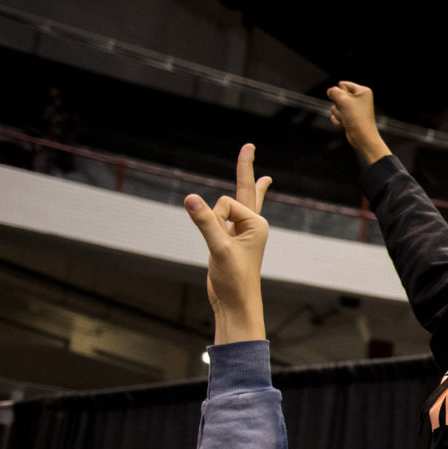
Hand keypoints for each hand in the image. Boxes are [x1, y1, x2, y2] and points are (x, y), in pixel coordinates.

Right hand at [184, 143, 270, 343]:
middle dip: (245, 167)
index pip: (226, 204)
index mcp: (257, 224)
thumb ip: (205, 222)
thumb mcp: (218, 248)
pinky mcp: (228, 240)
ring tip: (257, 165)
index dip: (215, 219)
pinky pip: (230, 216)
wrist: (235, 304)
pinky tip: (250, 198)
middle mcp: (252, 224)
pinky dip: (234, 205)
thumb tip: (190, 198)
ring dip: (244, 184)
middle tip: (249, 144)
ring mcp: (240, 232)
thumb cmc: (234, 279)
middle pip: (245, 190)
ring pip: (236, 201)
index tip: (219, 243)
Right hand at [327, 81, 391, 165]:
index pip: (342, 84)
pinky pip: (336, 116)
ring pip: (335, 107)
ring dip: (338, 114)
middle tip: (348, 111)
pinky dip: (339, 121)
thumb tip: (330, 91)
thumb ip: (334, 92)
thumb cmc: (357, 118)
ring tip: (348, 119)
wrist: (362, 138)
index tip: (347, 101)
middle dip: (338, 105)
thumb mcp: (344, 100)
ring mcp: (353, 109)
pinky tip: (346, 125)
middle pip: (337, 96)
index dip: (340, 92)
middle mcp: (359, 99)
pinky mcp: (349, 118)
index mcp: (362, 91)